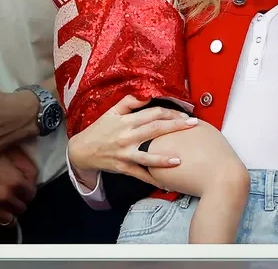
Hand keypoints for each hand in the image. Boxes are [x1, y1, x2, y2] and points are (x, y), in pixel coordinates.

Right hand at [0, 146, 37, 230]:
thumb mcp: (6, 150)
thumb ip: (24, 165)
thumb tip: (31, 178)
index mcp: (15, 181)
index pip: (31, 195)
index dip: (26, 190)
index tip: (21, 188)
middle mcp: (5, 196)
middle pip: (21, 208)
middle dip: (17, 201)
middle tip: (10, 194)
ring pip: (9, 220)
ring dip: (7, 212)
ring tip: (1, 203)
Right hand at [67, 95, 196, 186]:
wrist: (83, 149)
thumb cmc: (100, 129)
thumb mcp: (111, 112)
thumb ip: (128, 102)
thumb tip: (146, 93)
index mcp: (126, 121)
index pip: (151, 113)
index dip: (169, 112)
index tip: (184, 114)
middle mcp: (127, 136)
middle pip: (155, 130)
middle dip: (176, 126)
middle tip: (194, 125)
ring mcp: (125, 153)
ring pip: (148, 156)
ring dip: (165, 159)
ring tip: (181, 159)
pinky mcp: (124, 167)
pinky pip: (141, 175)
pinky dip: (153, 180)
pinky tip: (167, 183)